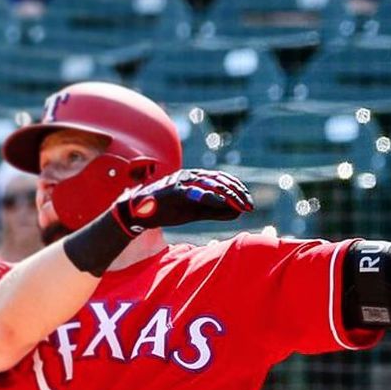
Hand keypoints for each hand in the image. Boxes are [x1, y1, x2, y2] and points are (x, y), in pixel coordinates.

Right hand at [111, 169, 253, 235]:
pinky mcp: (175, 190)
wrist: (141, 212)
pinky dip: (212, 197)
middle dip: (238, 193)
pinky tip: (224, 204)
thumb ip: (215, 212)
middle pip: (221, 181)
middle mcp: (192, 176)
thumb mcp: (195, 212)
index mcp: (197, 179)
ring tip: (241, 205)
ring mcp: (183, 182)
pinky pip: (197, 192)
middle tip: (250, 205)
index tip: (249, 203)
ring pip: (212, 185)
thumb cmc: (168, 210)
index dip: (238, 190)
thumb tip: (237, 213)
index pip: (223, 180)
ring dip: (229, 195)